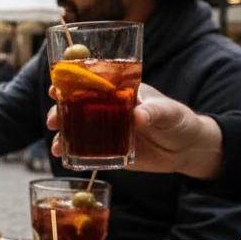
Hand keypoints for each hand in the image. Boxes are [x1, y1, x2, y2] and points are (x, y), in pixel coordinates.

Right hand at [47, 84, 224, 178]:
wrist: (188, 149)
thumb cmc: (180, 120)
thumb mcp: (169, 113)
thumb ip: (154, 112)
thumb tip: (138, 117)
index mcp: (120, 90)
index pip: (90, 81)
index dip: (70, 82)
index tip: (56, 86)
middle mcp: (109, 108)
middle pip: (76, 105)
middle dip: (59, 110)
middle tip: (52, 120)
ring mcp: (108, 129)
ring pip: (78, 129)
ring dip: (63, 135)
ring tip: (56, 145)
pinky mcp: (110, 150)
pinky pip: (88, 151)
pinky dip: (74, 154)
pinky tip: (65, 158)